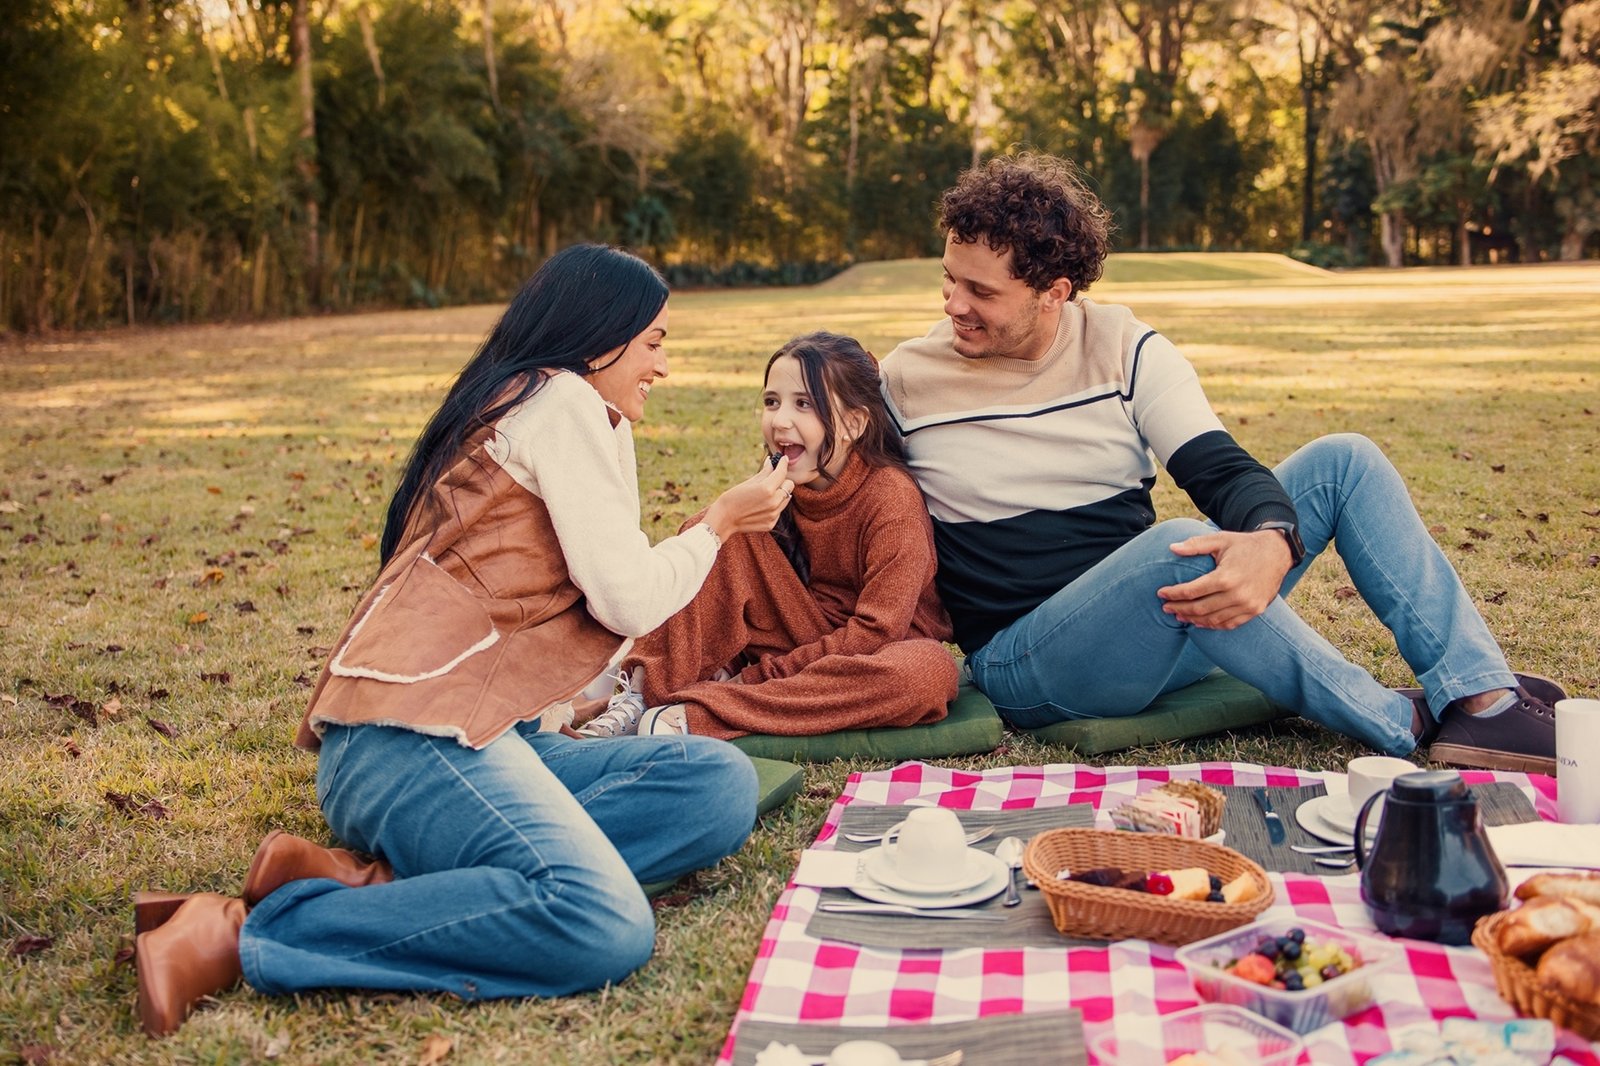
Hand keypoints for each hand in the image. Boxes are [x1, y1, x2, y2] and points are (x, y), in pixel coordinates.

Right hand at [703, 455, 793, 539]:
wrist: (724, 519)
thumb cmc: (733, 498)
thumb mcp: (748, 482)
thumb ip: (764, 472)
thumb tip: (772, 462)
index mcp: (767, 489)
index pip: (782, 473)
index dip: (783, 464)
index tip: (784, 460)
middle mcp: (773, 502)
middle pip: (789, 486)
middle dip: (782, 480)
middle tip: (773, 479)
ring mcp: (773, 515)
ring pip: (786, 499)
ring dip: (779, 494)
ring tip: (765, 494)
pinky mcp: (771, 523)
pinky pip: (779, 510)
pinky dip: (774, 506)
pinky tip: (761, 506)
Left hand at [1156, 529, 1292, 628]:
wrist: (1278, 552)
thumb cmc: (1245, 545)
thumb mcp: (1220, 539)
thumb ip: (1195, 545)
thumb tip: (1172, 548)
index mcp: (1226, 577)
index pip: (1192, 591)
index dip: (1174, 593)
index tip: (1161, 593)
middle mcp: (1237, 594)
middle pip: (1200, 608)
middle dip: (1180, 609)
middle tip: (1166, 607)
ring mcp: (1248, 605)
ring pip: (1213, 619)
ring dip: (1193, 619)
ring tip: (1179, 615)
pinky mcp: (1255, 610)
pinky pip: (1230, 624)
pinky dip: (1213, 625)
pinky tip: (1200, 622)